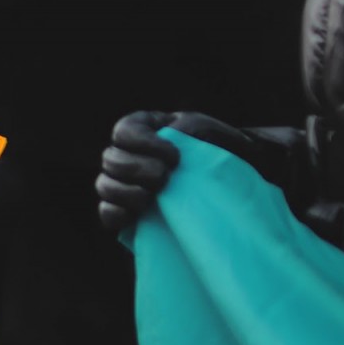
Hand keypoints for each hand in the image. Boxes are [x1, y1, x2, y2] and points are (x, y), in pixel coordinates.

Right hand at [99, 110, 284, 231]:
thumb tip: (172, 137)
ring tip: (151, 199)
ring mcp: (126, 185)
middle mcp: (130, 156)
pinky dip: (116, 215)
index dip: (142, 144)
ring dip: (125, 193)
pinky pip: (107, 213)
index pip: (123, 131)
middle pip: (110, 159)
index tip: (174, 156)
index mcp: (145, 130)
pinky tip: (137, 216)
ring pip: (104, 186)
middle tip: (165, 178)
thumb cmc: (226, 154)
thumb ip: (193, 127)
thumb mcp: (214, 133)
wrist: (239, 187)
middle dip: (136, 169)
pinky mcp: (129, 213)